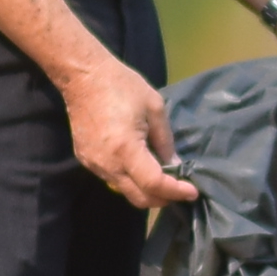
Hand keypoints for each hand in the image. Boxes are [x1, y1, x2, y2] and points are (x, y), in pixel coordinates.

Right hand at [61, 56, 196, 211]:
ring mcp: (94, 165)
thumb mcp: (154, 107)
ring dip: (146, 191)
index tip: (193, 191)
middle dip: (163, 198)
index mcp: (126, 148)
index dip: (176, 191)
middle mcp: (108, 164)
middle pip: (139, 198)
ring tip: (162, 178)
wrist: (83, 77)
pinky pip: (113, 180)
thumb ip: (166, 141)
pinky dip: (130, 180)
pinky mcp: (86, 161)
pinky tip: (139, 166)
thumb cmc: (122, 86)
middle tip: (180, 189)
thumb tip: (175, 165)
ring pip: (125, 192)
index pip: (154, 184)